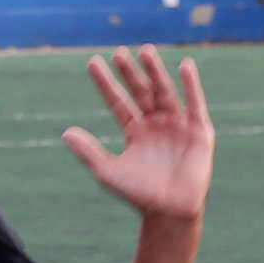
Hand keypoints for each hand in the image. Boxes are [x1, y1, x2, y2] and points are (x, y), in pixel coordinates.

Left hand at [61, 46, 213, 222]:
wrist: (169, 210)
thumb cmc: (138, 194)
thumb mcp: (108, 172)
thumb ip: (88, 152)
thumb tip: (65, 132)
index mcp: (134, 132)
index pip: (117, 102)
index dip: (106, 83)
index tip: (93, 63)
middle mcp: (155, 124)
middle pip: (140, 92)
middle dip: (130, 73)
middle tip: (118, 52)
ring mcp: (177, 124)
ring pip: (164, 92)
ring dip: (155, 72)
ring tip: (145, 51)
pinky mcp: (198, 130)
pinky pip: (194, 102)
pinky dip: (190, 84)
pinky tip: (184, 66)